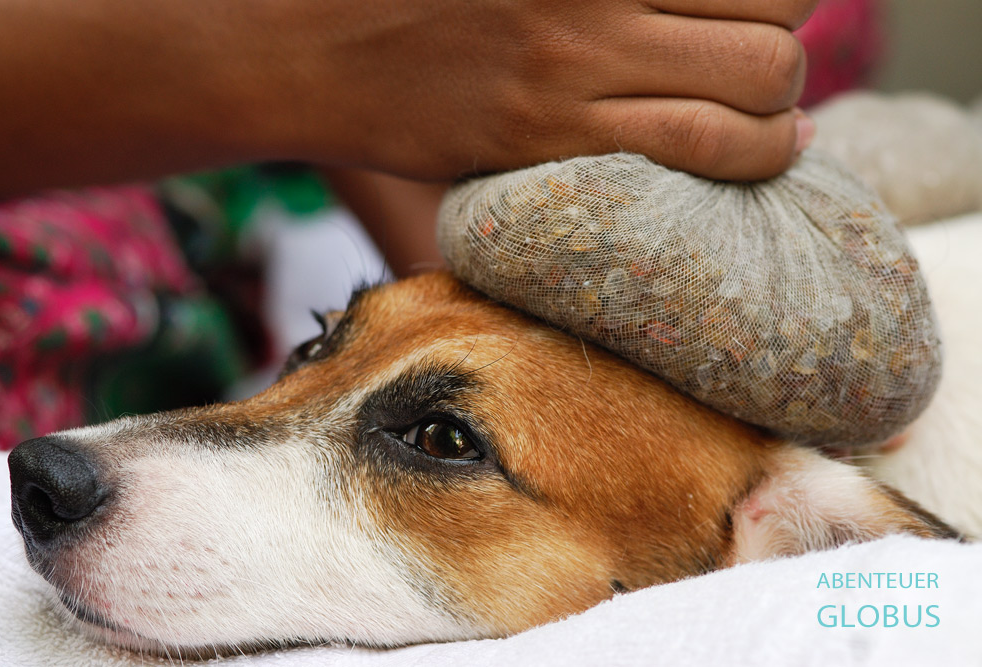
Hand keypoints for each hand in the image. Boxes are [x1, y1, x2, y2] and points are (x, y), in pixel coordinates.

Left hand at [0, 0, 816, 195]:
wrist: (292, 39)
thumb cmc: (380, 126)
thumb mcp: (460, 204)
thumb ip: (533, 231)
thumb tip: (613, 259)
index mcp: (570, 138)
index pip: (748, 140)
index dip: (775, 139)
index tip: (767, 135)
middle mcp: (585, 60)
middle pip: (771, 62)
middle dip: (777, 74)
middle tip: (747, 71)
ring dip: (764, 4)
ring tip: (727, 15)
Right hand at [278, 0, 816, 180]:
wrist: (315, 47)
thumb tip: (690, 5)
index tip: (760, 8)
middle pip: (778, 2)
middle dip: (785, 38)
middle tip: (754, 57)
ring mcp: (579, 57)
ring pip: (760, 78)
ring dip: (780, 104)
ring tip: (762, 115)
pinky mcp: (557, 133)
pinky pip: (704, 145)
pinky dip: (757, 155)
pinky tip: (757, 150)